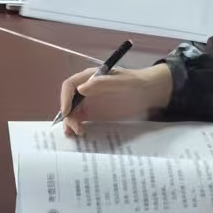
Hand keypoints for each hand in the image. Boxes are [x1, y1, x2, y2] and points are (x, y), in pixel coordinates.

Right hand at [58, 64, 173, 137]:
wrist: (147, 93)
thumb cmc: (134, 83)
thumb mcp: (120, 82)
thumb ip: (101, 83)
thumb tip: (80, 89)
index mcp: (89, 78)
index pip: (70, 86)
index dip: (65, 98)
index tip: (67, 112)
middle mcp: (86, 90)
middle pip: (69, 101)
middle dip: (68, 115)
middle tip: (75, 128)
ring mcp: (89, 102)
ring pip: (73, 112)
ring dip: (70, 123)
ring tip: (75, 133)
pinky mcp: (94, 114)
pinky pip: (81, 120)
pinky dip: (77, 127)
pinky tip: (79, 134)